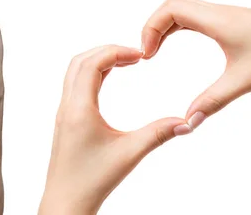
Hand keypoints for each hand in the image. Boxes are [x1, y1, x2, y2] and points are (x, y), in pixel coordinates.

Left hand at [39, 45, 188, 214]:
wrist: (66, 202)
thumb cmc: (93, 181)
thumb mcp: (130, 154)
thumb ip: (158, 134)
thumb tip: (186, 122)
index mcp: (79, 109)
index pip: (92, 64)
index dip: (116, 52)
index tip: (140, 54)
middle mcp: (67, 106)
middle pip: (80, 61)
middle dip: (107, 51)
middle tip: (134, 54)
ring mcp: (64, 112)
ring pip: (75, 72)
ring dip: (98, 61)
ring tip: (125, 62)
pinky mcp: (65, 120)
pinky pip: (75, 85)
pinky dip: (92, 73)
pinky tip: (109, 79)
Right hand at [141, 0, 250, 128]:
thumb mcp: (244, 80)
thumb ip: (213, 100)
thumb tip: (188, 122)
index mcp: (216, 19)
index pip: (170, 9)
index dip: (150, 28)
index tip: (147, 55)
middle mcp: (217, 12)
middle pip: (172, 5)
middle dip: (153, 27)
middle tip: (147, 54)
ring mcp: (225, 14)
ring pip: (184, 8)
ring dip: (165, 26)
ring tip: (156, 50)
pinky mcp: (232, 20)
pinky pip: (196, 15)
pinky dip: (180, 26)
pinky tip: (179, 44)